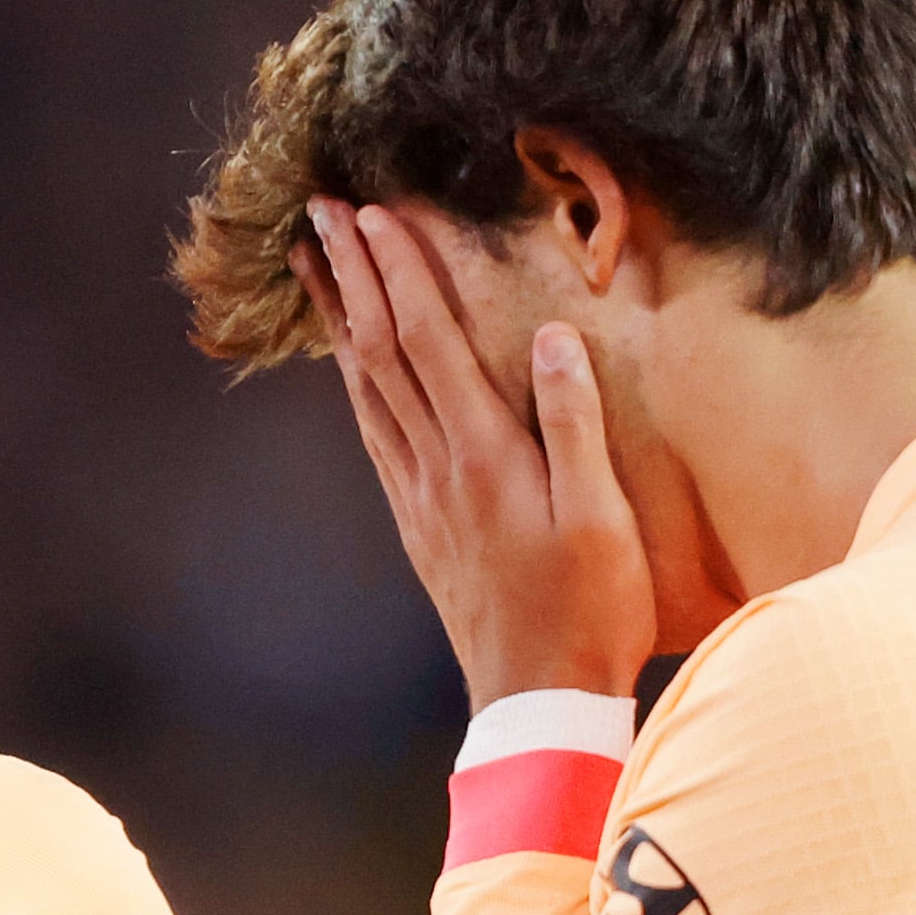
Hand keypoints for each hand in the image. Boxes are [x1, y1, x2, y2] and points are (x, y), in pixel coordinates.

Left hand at [300, 197, 654, 704]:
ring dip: (340, 321)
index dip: (399, 271)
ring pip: (365, 390)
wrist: (538, 702)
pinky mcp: (419, 525)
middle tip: (317, 212)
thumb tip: (551, 336)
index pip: (428, 341)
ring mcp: (420, 498)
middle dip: (352, 276)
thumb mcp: (602, 518)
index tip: (371, 213)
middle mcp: (438, 468)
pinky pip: (374, 434)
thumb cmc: (587, 612)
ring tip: (313, 268)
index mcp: (485, 455)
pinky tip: (349, 365)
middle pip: (380, 353)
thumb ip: (575, 424)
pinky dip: (354, 382)